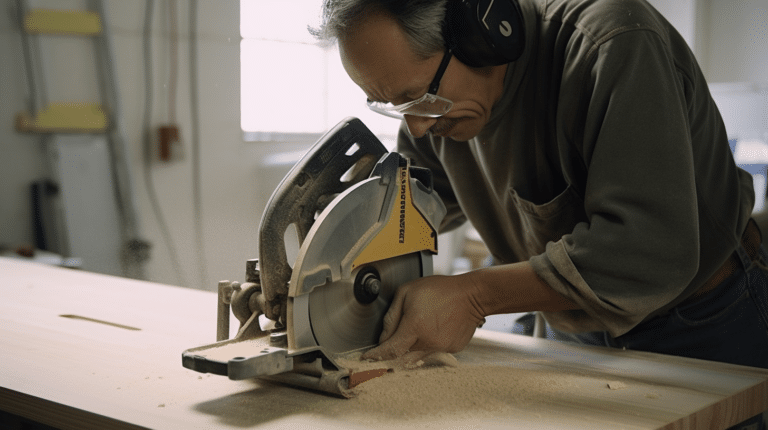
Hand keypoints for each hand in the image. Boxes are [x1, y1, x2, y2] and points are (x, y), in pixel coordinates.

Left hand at [361, 274, 485, 362]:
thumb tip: (383, 336)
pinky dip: (425, 346)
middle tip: (380, 353)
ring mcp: (440, 347)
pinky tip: (430, 330)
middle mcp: (427, 341)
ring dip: (407, 351)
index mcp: (415, 326)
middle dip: (389, 356)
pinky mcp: (451, 349)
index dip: (376, 356)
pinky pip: (431, 352)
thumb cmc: (440, 290)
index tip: (366, 358)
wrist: (472, 295)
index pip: (390, 350)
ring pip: (416, 357)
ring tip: (409, 336)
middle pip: (401, 357)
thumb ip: (392, 315)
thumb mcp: (407, 292)